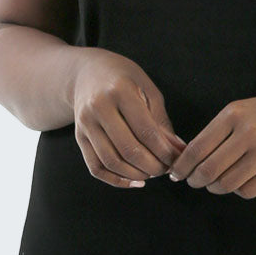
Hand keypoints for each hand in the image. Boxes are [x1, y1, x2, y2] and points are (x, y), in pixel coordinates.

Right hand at [72, 48, 185, 188]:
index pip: (145, 131)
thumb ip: (161, 120)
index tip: (177, 159)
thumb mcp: (147, 88)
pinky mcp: (78, 137)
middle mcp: (98, 107)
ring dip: (136, 175)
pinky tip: (134, 182)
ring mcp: (85, 123)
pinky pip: (95, 167)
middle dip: (152, 166)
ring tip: (153, 174)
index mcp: (120, 91)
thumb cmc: (124, 79)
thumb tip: (177, 150)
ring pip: (111, 161)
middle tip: (166, 169)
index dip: (164, 151)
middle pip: (128, 149)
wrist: (86, 72)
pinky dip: (116, 180)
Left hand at [166, 87, 255, 198]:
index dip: (182, 165)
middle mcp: (250, 132)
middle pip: (209, 170)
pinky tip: (238, 183)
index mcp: (234, 114)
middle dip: (195, 181)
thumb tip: (187, 160)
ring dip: (215, 188)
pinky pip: (248, 191)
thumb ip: (216, 132)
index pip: (198, 147)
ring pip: (227, 184)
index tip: (175, 174)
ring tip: (215, 184)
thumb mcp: (240, 110)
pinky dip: (237, 191)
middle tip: (193, 182)